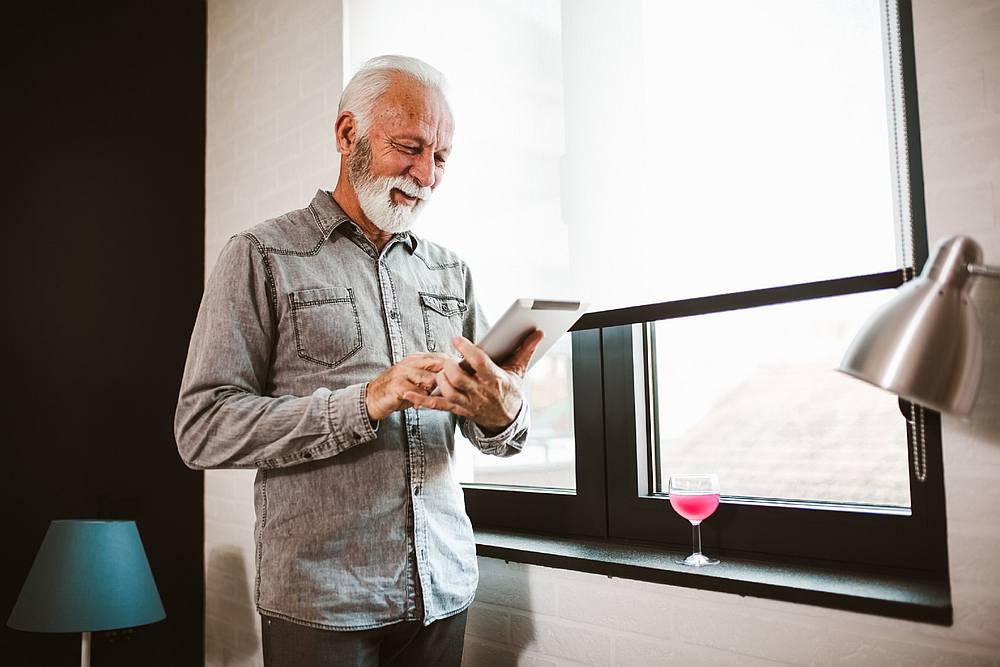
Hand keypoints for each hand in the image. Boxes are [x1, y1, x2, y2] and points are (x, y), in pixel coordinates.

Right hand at [366, 353, 449, 421]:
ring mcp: (403, 373)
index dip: (454, 367)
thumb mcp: (414, 378)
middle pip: (438, 365)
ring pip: (431, 380)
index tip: (462, 376)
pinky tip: (418, 405)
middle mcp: (410, 363)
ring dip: (434, 391)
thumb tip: (454, 376)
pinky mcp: (398, 386)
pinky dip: (422, 400)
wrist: (371, 398)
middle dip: (449, 377)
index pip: (441, 357)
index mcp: (415, 358)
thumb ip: (431, 375)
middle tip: (454, 388)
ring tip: (430, 398)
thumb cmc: (397, 390)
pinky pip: (419, 394)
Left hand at [403, 329, 544, 431]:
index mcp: (494, 379)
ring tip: (440, 369)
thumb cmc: (510, 391)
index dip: (466, 350)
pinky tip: (407, 392)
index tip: (457, 339)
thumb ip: (526, 350)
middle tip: (447, 357)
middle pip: (457, 377)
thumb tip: (539, 331)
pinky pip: (436, 405)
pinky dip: (420, 399)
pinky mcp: (457, 410)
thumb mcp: (518, 370)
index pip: (478, 363)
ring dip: (439, 378)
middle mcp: (479, 392)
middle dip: (449, 365)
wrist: (507, 420)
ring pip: (447, 390)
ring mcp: (467, 403)